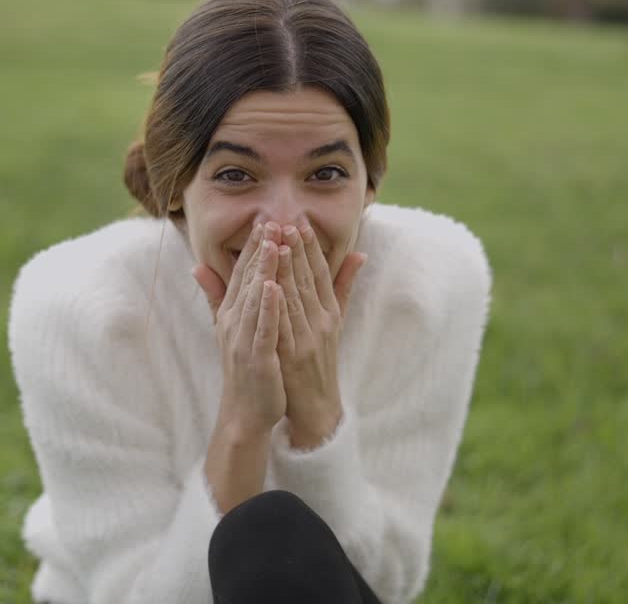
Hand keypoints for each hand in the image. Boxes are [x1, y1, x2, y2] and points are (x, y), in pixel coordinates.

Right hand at [193, 224, 286, 438]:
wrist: (245, 412)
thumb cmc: (245, 368)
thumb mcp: (228, 328)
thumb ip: (217, 296)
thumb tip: (197, 266)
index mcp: (232, 313)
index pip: (242, 273)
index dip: (252, 245)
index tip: (264, 218)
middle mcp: (234, 322)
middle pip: (248, 279)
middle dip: (259, 248)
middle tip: (270, 218)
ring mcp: (244, 339)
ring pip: (255, 298)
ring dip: (264, 269)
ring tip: (273, 242)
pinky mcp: (257, 357)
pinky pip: (262, 328)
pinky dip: (267, 307)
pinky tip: (273, 287)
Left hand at [273, 223, 366, 448]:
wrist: (317, 406)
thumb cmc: (319, 361)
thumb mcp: (335, 323)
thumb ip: (342, 288)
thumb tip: (359, 254)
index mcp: (330, 312)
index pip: (321, 273)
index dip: (312, 247)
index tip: (302, 221)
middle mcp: (322, 322)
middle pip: (309, 280)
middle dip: (298, 249)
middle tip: (287, 220)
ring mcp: (308, 338)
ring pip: (297, 297)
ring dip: (287, 269)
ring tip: (278, 243)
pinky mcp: (294, 355)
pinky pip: (284, 324)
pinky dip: (277, 304)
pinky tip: (269, 285)